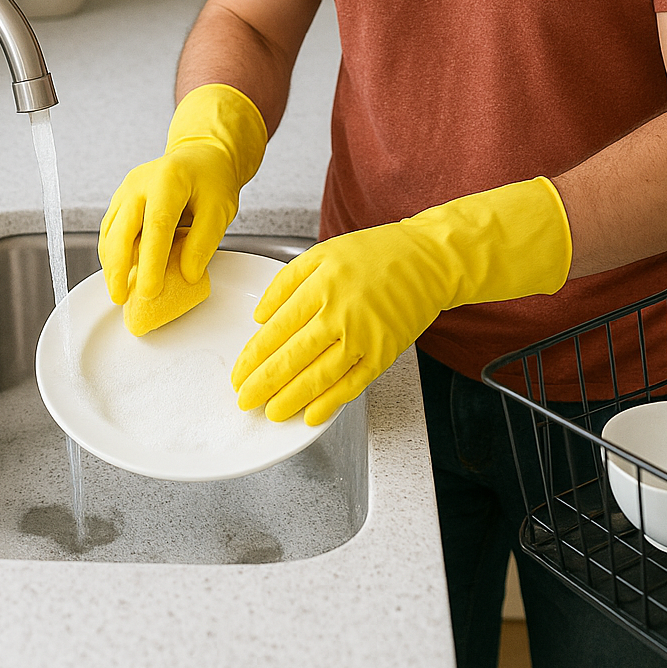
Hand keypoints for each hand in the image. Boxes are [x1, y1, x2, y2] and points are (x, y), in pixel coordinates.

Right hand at [98, 83, 266, 305]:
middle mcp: (139, 183)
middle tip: (121, 298)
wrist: (200, 156)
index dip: (151, 262)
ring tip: (119, 292)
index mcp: (168, 180)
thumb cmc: (212, 181)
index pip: (156, 226)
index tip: (149, 292)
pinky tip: (119, 273)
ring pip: (109, 233)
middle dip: (117, 269)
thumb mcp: (220, 209)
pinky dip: (112, 254)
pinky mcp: (120, 200)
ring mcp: (125, 190)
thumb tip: (187, 276)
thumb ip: (203, 242)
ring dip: (111, 264)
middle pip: (121, 230)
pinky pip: (110, 230)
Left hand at [231, 223, 450, 425]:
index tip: (239, 372)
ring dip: (291, 398)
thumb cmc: (375, 254)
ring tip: (271, 412)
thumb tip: (260, 316)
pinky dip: (330, 403)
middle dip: (264, 383)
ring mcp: (364, 336)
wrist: (427, 260)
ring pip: (319, 376)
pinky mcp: (384, 353)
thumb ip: (286, 282)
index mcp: (321, 285)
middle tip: (245, 399)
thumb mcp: (323, 253)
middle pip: (292, 356)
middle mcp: (340, 312)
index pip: (277, 329)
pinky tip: (311, 414)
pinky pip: (352, 384)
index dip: (254, 356)